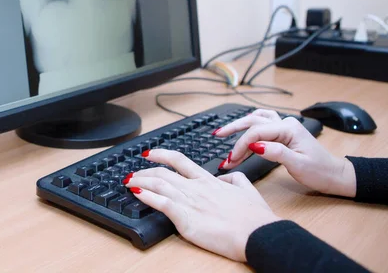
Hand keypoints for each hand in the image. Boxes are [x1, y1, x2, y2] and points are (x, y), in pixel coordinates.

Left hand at [125, 149, 279, 261]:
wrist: (259, 234)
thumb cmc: (255, 217)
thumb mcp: (247, 188)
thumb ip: (234, 178)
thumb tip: (225, 175)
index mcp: (209, 181)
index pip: (180, 160)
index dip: (161, 154)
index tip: (149, 153)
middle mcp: (197, 188)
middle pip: (163, 172)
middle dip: (143, 171)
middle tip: (132, 173)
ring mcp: (191, 202)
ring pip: (158, 184)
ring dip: (140, 182)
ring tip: (129, 182)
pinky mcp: (187, 218)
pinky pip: (161, 203)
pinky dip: (147, 197)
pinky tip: (136, 194)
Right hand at [216, 109, 355, 197]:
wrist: (335, 175)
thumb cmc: (319, 171)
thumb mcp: (298, 164)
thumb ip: (276, 152)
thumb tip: (255, 144)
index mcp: (288, 128)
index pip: (256, 132)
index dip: (240, 145)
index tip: (231, 159)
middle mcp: (285, 124)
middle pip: (253, 121)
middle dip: (233, 130)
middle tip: (217, 135)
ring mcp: (284, 127)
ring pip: (256, 120)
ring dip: (239, 126)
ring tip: (223, 133)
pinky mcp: (284, 134)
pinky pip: (263, 124)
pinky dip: (250, 126)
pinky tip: (243, 130)